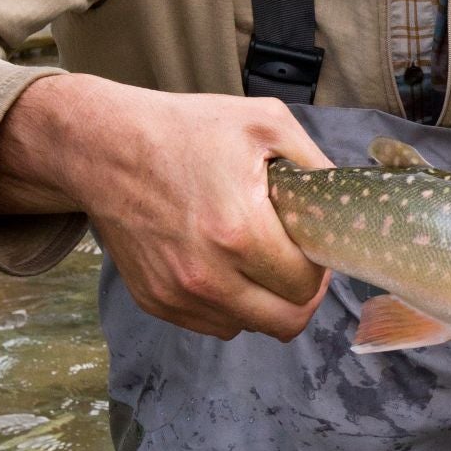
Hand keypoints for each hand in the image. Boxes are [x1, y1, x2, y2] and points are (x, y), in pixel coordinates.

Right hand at [0, 72, 330, 341]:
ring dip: (264, 302)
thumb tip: (346, 202)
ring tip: (255, 258)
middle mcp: (207, 275)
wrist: (104, 146)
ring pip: (250, 327)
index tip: (311, 246)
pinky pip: (214, 324)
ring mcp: (177, 293)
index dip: (319, 267)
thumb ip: (315, 164)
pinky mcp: (156, 301)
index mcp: (239, 232)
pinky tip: (224, 265)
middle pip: (286, 322)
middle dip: (301, 296)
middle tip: (296, 264)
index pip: (307, 285)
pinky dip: (229, 305)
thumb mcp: (264, 124)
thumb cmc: (186, 129)